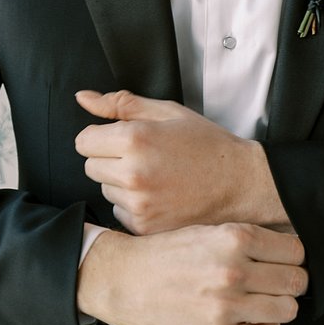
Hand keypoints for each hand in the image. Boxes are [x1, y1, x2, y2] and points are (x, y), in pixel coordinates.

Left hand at [74, 89, 287, 232]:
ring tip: (156, 176)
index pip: (83, 141)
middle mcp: (132, 173)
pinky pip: (119, 212)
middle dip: (109, 159)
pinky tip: (160, 196)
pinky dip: (133, 205)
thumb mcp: (167, 113)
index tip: (123, 139)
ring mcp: (138, 204)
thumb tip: (83, 98)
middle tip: (144, 157)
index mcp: (135, 139)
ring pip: (105, 190)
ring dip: (121, 183)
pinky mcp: (144, 226)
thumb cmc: (206, 144)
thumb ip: (120, 104)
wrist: (240, 183)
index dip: (102, 137)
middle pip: (90, 166)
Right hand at [77, 222, 306, 324]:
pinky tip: (250, 322)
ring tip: (261, 304)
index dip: (292, 257)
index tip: (284, 262)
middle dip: (290, 283)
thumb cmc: (163, 255)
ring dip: (279, 308)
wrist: (122, 280)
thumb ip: (245, 240)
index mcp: (234, 239)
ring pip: (287, 310)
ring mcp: (227, 306)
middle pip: (296, 281)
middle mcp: (234, 271)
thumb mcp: (206, 231)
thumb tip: (286, 251)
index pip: (295, 251)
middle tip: (276, 284)